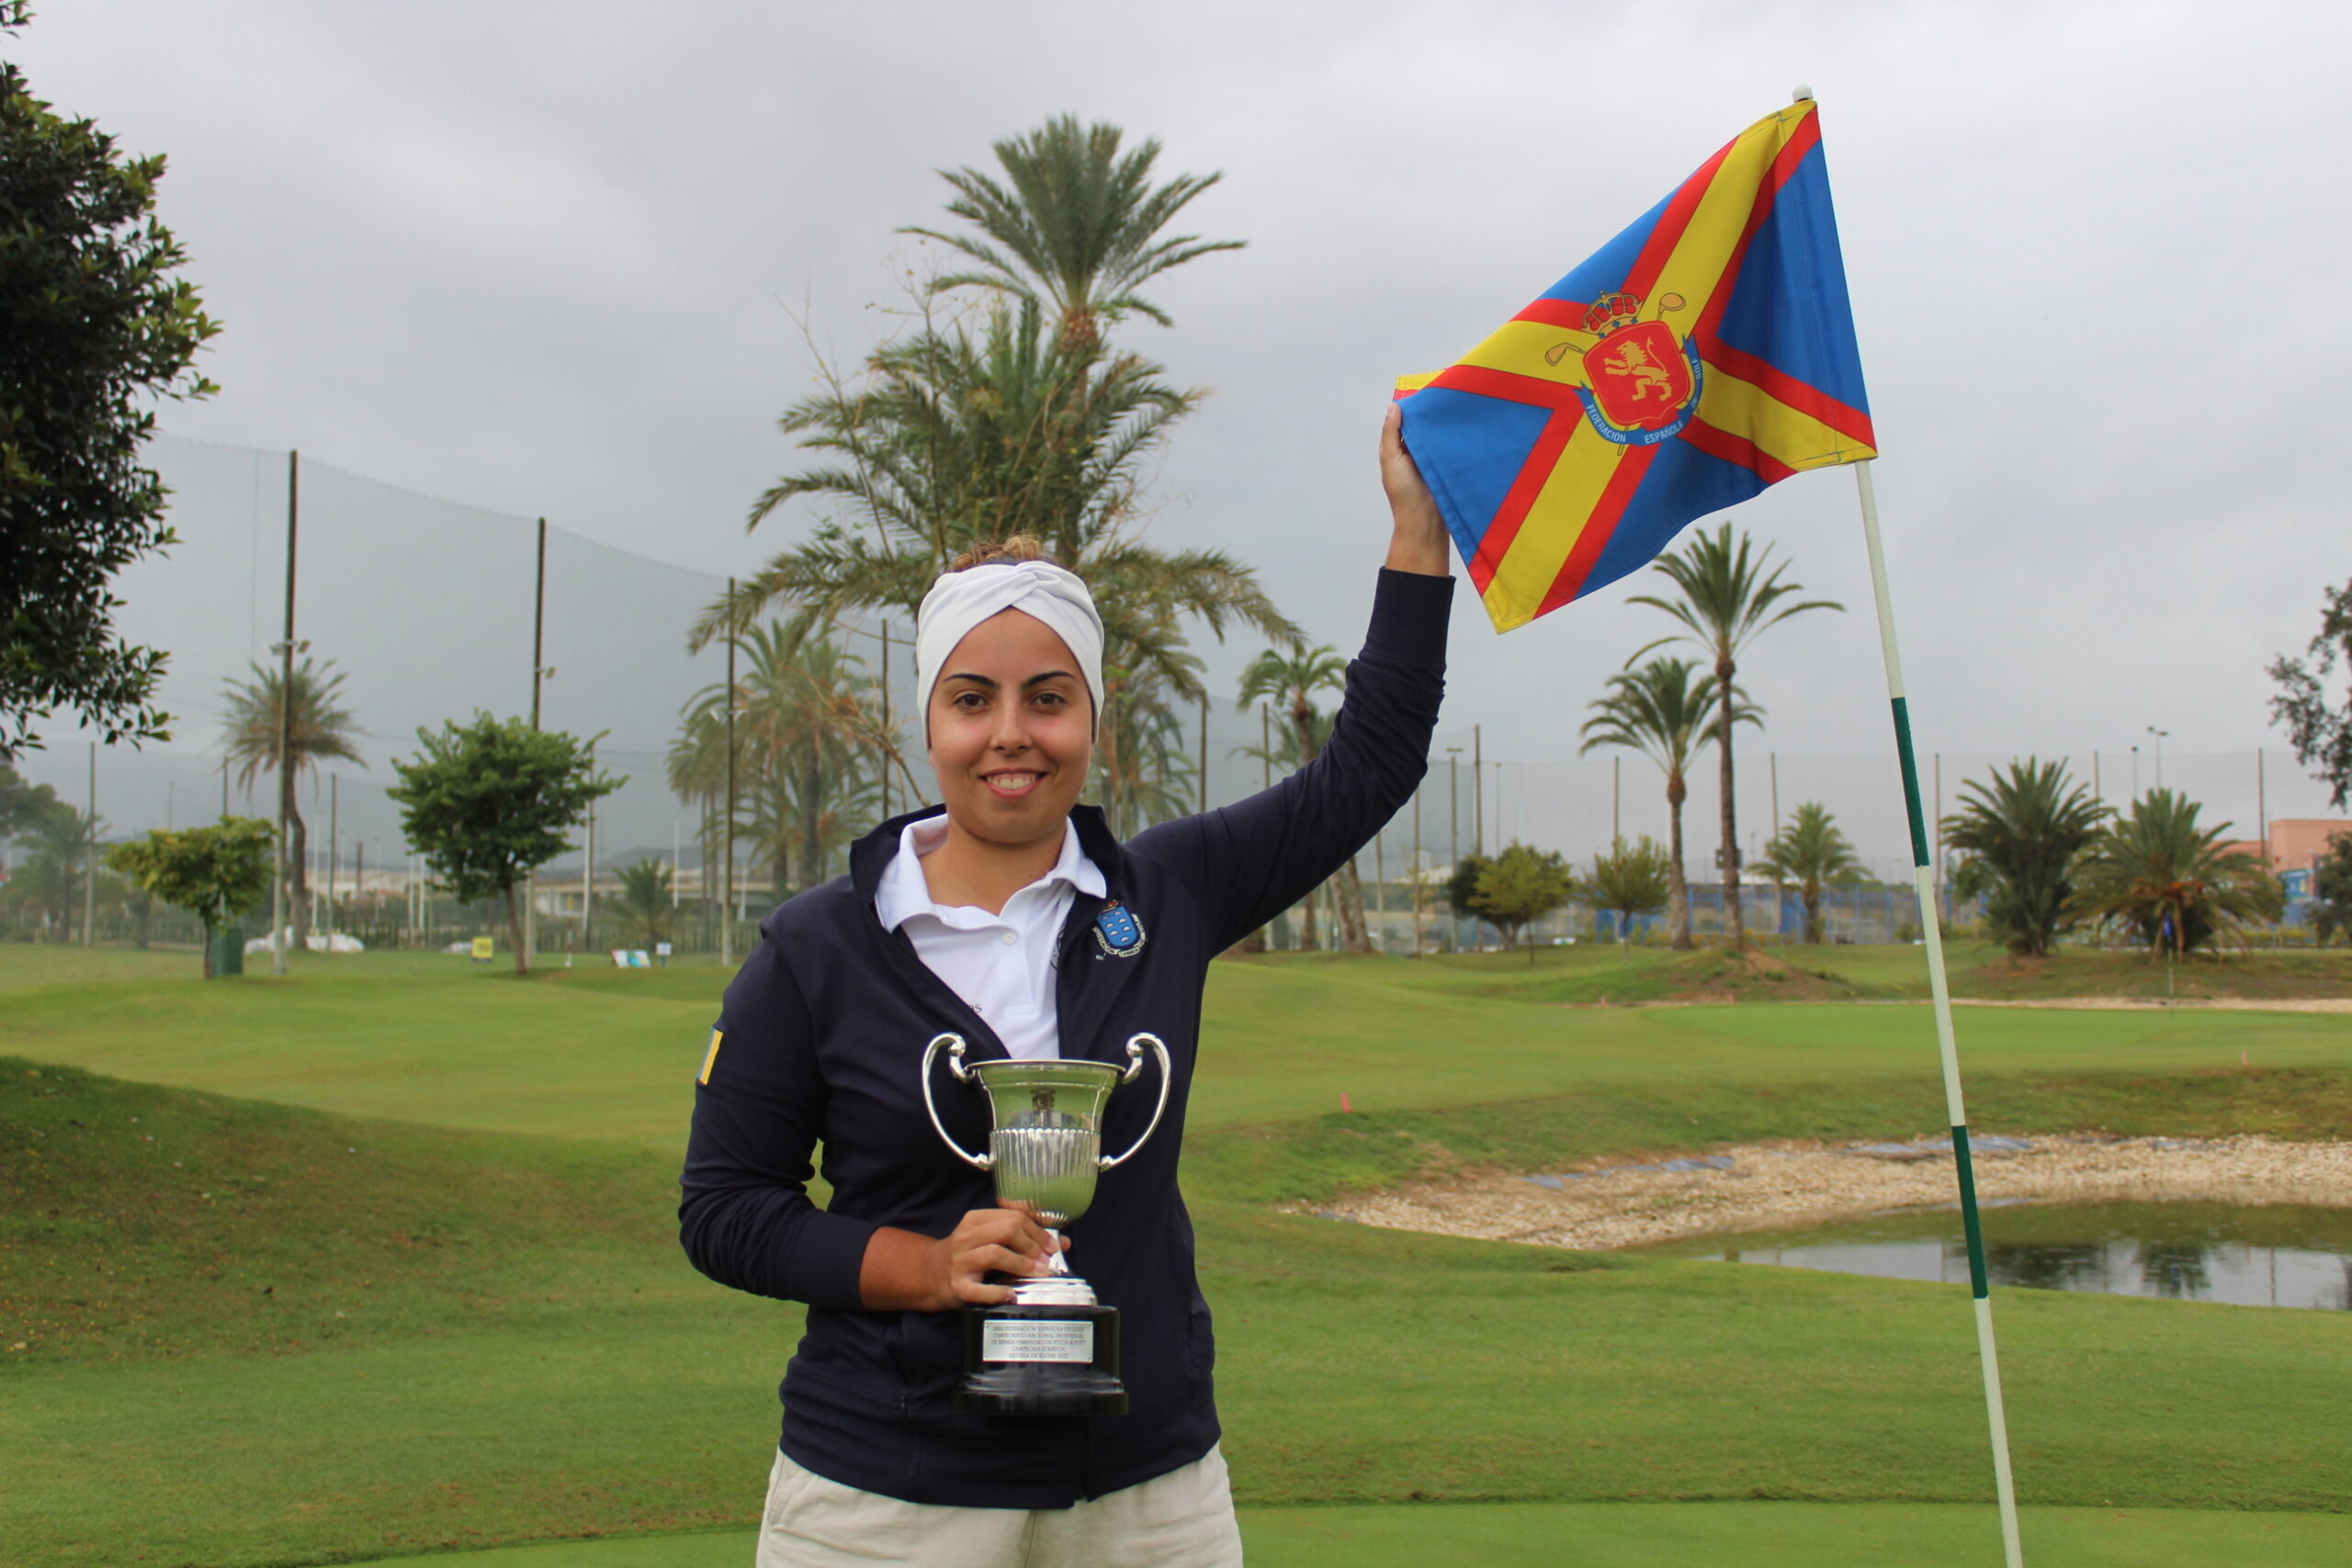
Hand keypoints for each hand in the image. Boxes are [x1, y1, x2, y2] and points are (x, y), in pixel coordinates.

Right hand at [929, 1204, 1064, 1306]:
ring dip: (1022, 1264)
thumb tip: (1062, 1243)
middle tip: (1046, 1261)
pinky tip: (1011, 1294)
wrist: (930, 1275)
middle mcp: (966, 1237)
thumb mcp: (989, 1239)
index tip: (1052, 1246)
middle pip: (1006, 1230)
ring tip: (1038, 1273)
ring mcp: (959, 1262)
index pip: (1013, 1217)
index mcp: (975, 1220)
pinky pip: (980, 1289)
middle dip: (1032, 1245)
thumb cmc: (968, 1256)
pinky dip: (999, 1292)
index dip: (1038, 1231)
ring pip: (995, 1254)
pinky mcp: (957, 1286)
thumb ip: (1023, 1238)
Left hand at [1379, 403, 1449, 575]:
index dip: (1416, 409)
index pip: (1408, 424)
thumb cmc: (1404, 493)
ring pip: (1442, 436)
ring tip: (1460, 405)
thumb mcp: (1391, 459)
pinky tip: (1468, 425)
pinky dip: (1459, 438)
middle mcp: (1419, 453)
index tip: (1429, 392)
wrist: (1425, 522)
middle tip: (1449, 394)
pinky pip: (1455, 448)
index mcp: (1402, 450)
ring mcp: (1437, 459)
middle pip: (1427, 428)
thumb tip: (1394, 406)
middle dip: (1436, 415)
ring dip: (1449, 426)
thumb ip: (1391, 433)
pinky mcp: (1451, 466)